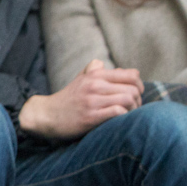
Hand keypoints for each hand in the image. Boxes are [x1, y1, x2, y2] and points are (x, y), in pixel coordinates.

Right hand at [19, 59, 141, 139]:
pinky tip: (120, 120)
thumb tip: (109, 65)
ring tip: (128, 114)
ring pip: (128, 99)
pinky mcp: (90, 117)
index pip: (131, 75)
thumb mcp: (80, 79)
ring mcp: (92, 101)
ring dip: (133, 109)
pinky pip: (117, 112)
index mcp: (96, 75)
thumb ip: (94, 70)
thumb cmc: (68, 98)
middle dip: (138, 100)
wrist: (47, 115)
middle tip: (134, 107)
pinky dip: (124, 116)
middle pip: (133, 89)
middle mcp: (95, 85)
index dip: (139, 85)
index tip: (137, 94)